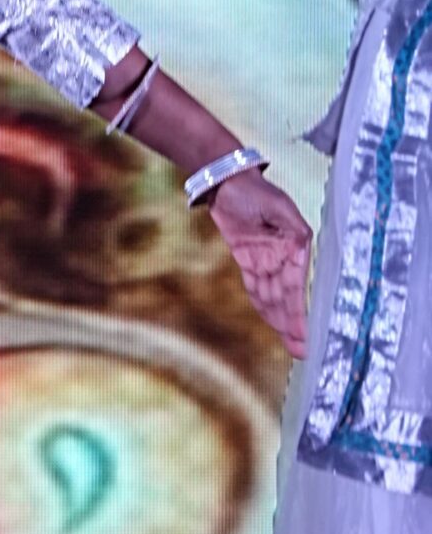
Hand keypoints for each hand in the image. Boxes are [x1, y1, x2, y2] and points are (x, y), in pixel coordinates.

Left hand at [204, 169, 311, 358]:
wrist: (228, 183)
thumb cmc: (255, 191)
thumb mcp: (279, 206)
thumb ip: (293, 227)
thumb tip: (303, 245)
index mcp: (295, 248)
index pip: (297, 287)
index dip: (300, 312)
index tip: (305, 333)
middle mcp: (282, 257)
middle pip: (286, 298)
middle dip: (293, 325)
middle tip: (301, 350)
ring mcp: (265, 260)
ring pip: (273, 297)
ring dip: (280, 320)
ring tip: (292, 344)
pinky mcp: (248, 259)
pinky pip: (256, 287)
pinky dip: (263, 304)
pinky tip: (272, 321)